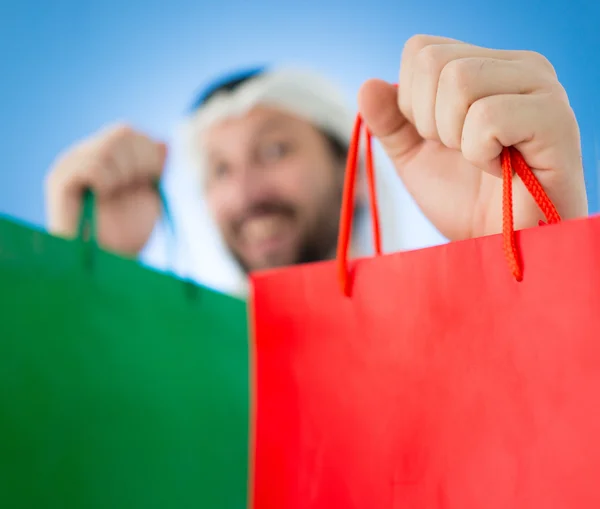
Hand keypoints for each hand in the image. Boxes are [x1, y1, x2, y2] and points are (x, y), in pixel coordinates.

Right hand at [45, 124, 166, 255]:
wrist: (105, 266)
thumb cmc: (127, 237)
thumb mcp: (149, 198)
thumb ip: (154, 169)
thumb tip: (164, 143)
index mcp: (103, 157)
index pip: (129, 132)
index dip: (149, 153)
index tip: (153, 179)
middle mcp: (83, 156)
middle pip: (122, 133)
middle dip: (141, 163)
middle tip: (137, 187)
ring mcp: (69, 166)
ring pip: (109, 147)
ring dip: (124, 174)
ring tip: (117, 195)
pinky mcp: (59, 182)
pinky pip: (91, 166)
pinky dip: (106, 181)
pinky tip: (104, 196)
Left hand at [358, 35, 587, 240]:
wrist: (498, 246)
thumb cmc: (465, 203)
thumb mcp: (415, 158)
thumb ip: (391, 122)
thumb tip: (368, 85)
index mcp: (487, 68)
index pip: (421, 50)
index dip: (412, 103)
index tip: (439, 140)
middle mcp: (519, 67)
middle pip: (435, 62)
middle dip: (429, 122)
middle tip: (461, 153)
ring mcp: (541, 90)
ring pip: (459, 82)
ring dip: (454, 137)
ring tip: (482, 161)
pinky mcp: (555, 121)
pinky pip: (487, 117)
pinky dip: (478, 153)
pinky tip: (500, 170)